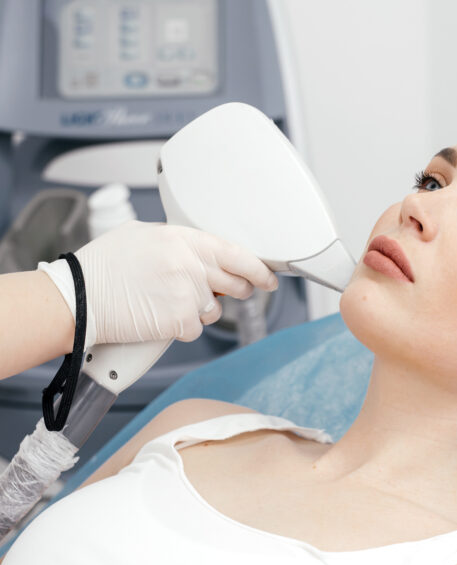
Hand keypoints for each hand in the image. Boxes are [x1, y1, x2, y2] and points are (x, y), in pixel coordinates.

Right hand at [38, 220, 277, 346]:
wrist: (80, 298)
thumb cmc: (102, 267)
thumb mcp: (141, 235)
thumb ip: (176, 241)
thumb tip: (197, 251)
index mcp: (183, 239)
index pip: (236, 253)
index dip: (257, 268)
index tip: (269, 277)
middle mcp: (191, 265)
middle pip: (235, 284)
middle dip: (236, 290)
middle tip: (226, 292)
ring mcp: (188, 295)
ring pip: (213, 310)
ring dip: (199, 310)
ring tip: (167, 302)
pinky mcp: (180, 322)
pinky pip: (195, 329)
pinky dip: (180, 328)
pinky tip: (158, 318)